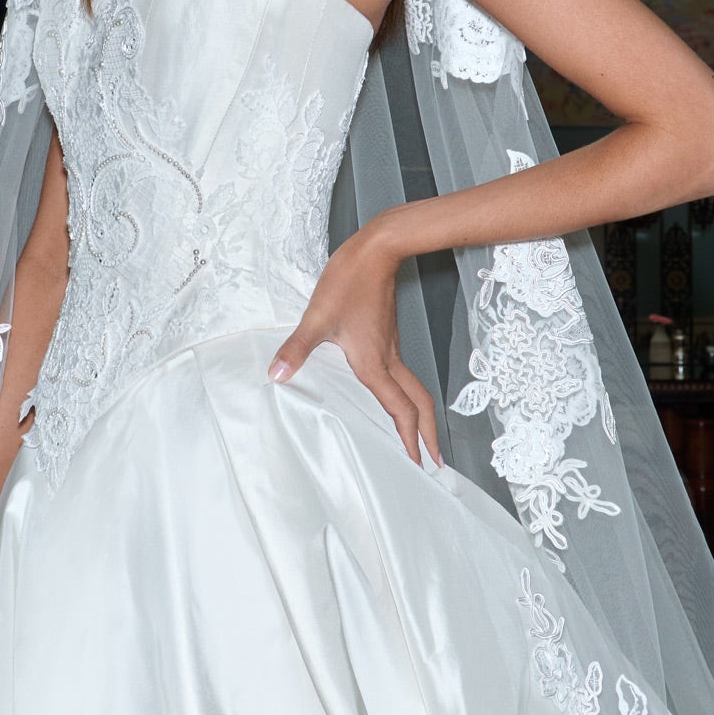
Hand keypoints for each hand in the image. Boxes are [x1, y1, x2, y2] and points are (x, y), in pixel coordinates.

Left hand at [267, 221, 438, 465]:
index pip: (399, 409)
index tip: (418, 464)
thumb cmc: (349, 281)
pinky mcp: (386, 337)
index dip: (409, 439)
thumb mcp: (317, 318)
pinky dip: (406, 396)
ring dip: (419, 416)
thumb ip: (297, 349)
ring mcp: (390, 348)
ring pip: (413, 389)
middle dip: (428, 434)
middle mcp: (388, 360)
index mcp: (374, 363)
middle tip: (435, 461)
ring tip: (421, 437)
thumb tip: (277, 374)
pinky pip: (402, 375)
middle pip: (419, 403)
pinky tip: (393, 399)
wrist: (377, 250)